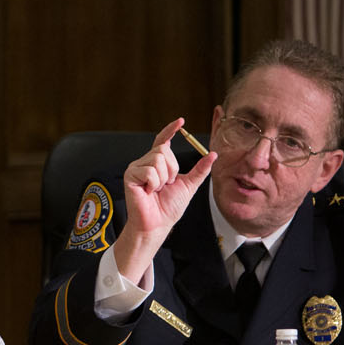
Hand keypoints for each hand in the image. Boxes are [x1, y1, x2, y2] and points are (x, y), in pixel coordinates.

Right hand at [112, 118, 214, 282]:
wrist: (157, 223)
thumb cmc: (169, 208)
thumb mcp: (189, 185)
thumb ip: (200, 169)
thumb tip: (213, 154)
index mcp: (158, 164)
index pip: (163, 141)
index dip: (171, 130)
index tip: (181, 121)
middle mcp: (145, 162)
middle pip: (164, 150)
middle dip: (172, 169)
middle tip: (166, 185)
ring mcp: (136, 168)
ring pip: (158, 159)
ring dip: (163, 177)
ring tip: (156, 189)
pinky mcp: (130, 175)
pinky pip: (149, 170)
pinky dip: (154, 182)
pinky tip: (148, 191)